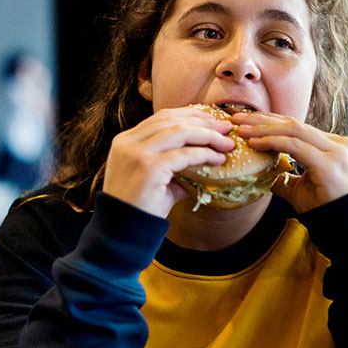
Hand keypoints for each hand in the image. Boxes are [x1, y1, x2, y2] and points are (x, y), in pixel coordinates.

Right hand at [102, 107, 234, 217]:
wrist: (121, 233)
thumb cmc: (139, 208)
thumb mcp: (154, 178)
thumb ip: (174, 165)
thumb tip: (206, 159)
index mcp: (126, 141)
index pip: (161, 117)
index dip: (189, 114)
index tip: (211, 119)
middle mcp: (128, 142)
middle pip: (172, 120)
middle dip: (203, 121)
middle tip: (225, 126)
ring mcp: (137, 153)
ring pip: (180, 132)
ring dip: (208, 135)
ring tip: (226, 143)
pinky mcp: (149, 168)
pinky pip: (185, 155)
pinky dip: (205, 155)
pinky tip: (218, 159)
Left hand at [233, 112, 347, 213]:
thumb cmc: (326, 210)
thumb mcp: (303, 189)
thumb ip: (287, 178)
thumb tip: (265, 175)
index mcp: (334, 145)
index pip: (298, 127)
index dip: (271, 122)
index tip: (248, 121)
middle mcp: (338, 144)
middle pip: (294, 124)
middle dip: (263, 120)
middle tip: (238, 118)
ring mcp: (336, 151)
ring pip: (294, 131)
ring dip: (264, 129)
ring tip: (242, 129)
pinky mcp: (330, 163)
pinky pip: (295, 146)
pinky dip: (272, 142)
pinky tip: (255, 143)